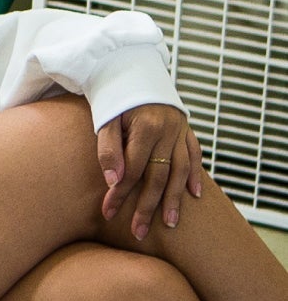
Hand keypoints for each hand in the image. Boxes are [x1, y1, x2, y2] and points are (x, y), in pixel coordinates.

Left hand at [96, 102, 202, 241]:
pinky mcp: (187, 128)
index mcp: (146, 127)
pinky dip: (195, 174)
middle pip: (159, 175)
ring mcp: (181, 130)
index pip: (133, 170)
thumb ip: (108, 150)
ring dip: (175, 198)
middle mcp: (168, 130)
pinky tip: (196, 195)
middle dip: (148, 206)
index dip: (120, 193)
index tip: (108, 213)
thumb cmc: (113, 98)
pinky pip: (195, 154)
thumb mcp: (104, 119)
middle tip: (139, 231)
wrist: (131, 69)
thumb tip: (114, 182)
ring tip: (170, 222)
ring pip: (181, 169)